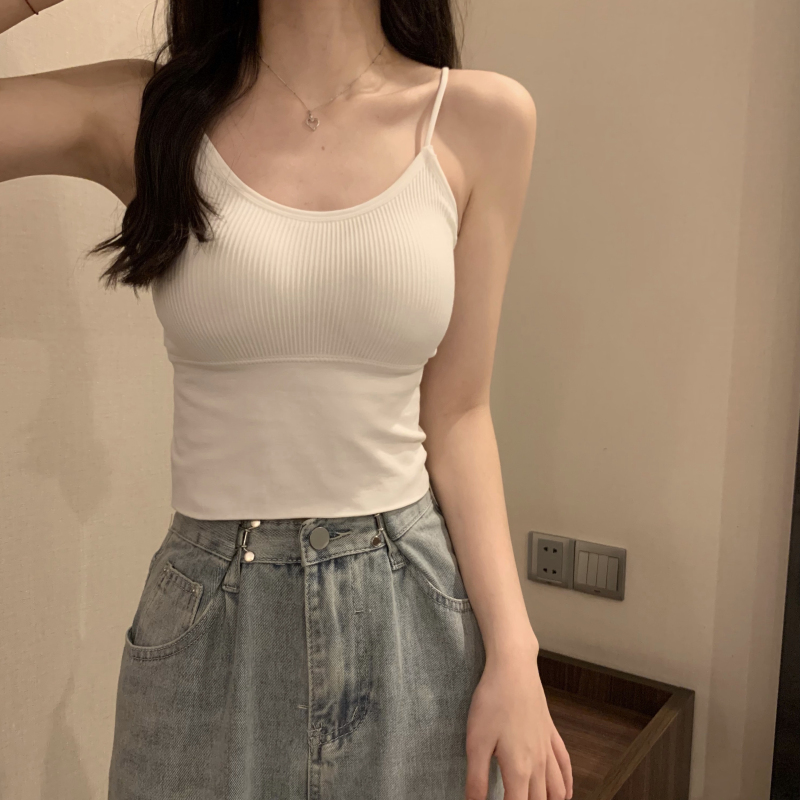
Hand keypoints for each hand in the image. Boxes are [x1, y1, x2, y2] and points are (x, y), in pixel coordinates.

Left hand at [464, 641, 572, 799]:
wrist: (514, 668)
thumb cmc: (492, 701)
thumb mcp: (476, 741)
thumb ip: (476, 779)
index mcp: (518, 769)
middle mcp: (538, 764)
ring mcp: (547, 748)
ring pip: (556, 790)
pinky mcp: (550, 733)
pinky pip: (565, 766)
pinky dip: (567, 785)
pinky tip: (565, 795)